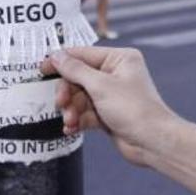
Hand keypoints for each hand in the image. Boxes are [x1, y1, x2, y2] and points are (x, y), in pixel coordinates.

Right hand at [41, 47, 177, 166]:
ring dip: (71, 109)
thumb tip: (57, 56)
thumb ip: (75, 70)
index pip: (83, 54)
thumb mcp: (101, 86)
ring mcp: (111, 94)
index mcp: (119, 59)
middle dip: (68, 92)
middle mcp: (116, 74)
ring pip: (80, 97)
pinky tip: (72, 128)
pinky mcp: (108, 113)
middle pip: (78, 77)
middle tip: (60, 103)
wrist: (153, 142)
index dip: (61, 61)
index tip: (42, 68)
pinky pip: (85, 112)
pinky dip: (77, 119)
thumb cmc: (135, 109)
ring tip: (70, 120)